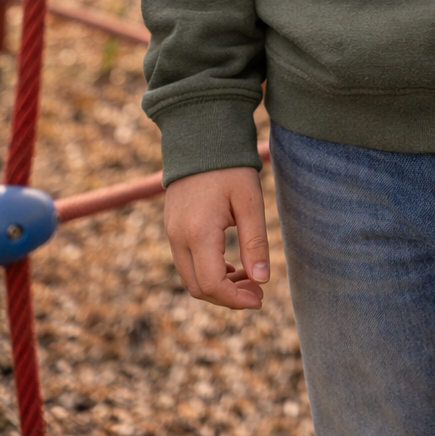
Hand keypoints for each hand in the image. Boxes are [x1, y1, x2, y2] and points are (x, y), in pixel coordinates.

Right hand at [164, 167, 269, 309]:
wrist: (201, 136)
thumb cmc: (230, 167)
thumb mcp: (249, 201)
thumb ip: (255, 242)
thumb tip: (262, 280)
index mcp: (198, 232)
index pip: (212, 285)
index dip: (235, 300)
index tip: (259, 299)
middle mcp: (178, 237)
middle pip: (198, 287)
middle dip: (228, 297)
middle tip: (257, 292)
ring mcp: (172, 232)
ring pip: (190, 277)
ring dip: (218, 285)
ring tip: (248, 278)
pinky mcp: (172, 226)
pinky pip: (186, 262)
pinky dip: (207, 271)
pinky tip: (232, 265)